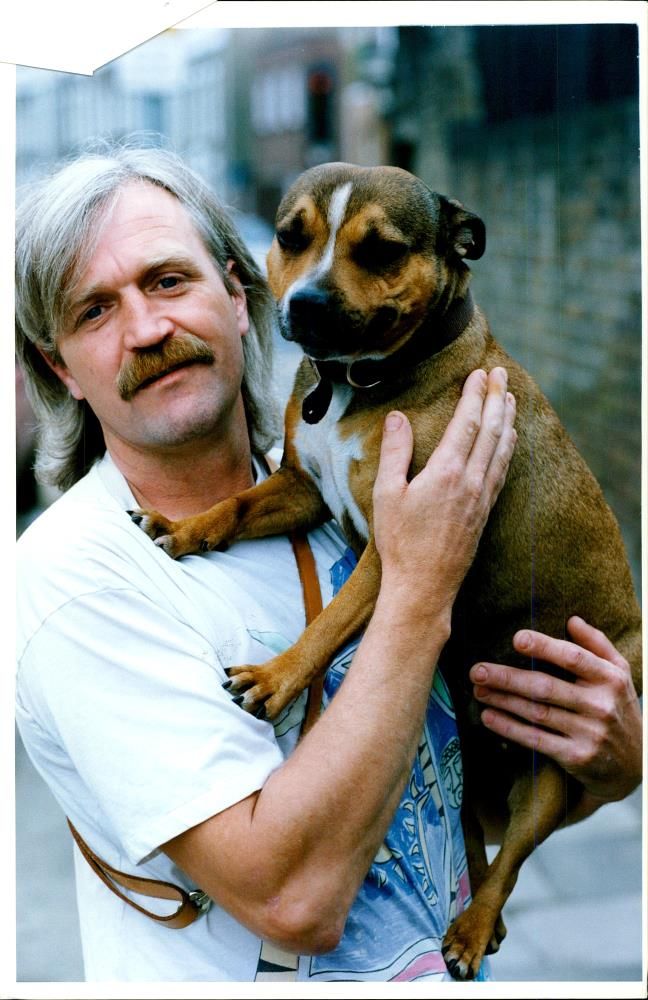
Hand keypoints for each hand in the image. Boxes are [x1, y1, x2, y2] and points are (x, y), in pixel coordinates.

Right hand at [373, 367, 516, 621]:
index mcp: (446, 473)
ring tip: (511, 398)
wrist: (423, 586)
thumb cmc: (400, 542)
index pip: (466, 423)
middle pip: (490, 431)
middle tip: (502, 373)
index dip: (475, 395)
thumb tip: (398, 417)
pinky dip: (508, 449)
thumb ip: (395, 453)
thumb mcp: (387, 494)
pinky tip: (509, 441)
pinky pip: (502, 471)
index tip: (480, 373)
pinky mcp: (485, 513)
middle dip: (497, 398)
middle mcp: (471, 482)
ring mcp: (482, 498)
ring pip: (502, 449)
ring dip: (507, 420)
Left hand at [470, 616, 641, 805]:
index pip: (574, 658)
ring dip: (502, 700)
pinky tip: (489, 717)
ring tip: (478, 690)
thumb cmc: (619, 708)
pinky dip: (509, 728)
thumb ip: (597, 645)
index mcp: (610, 678)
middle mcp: (600, 705)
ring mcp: (589, 733)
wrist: (637, 763)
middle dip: (507, 677)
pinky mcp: (577, 757)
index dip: (544, 647)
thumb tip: (572, 620)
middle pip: (546, 687)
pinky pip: (536, 739)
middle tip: (477, 670)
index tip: (517, 639)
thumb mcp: (620, 674)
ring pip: (536, 712)